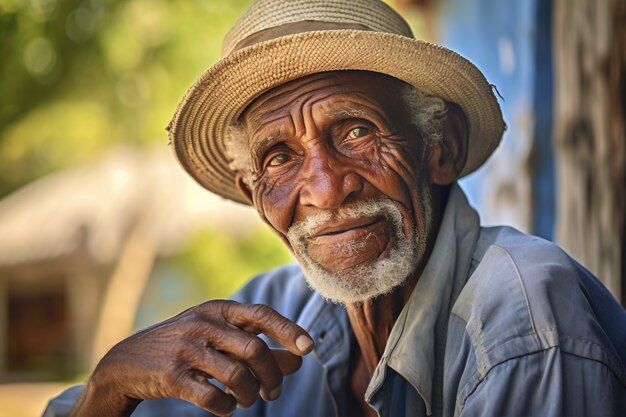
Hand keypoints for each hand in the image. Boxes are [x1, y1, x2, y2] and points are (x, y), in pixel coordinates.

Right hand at [71, 300, 313, 416]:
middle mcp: (203, 324)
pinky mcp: (171, 376)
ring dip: (250, 395)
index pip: (261, 314)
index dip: (288, 330)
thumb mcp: (220, 339)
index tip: (309, 348)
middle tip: (273, 393)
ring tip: (248, 401)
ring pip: (237, 375)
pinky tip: (226, 407)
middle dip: (272, 376)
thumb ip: (258, 347)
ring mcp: (186, 349)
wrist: (127, 363)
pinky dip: (226, 407)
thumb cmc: (186, 348)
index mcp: (218, 310)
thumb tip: (299, 361)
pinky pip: (212, 397)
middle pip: (255, 349)